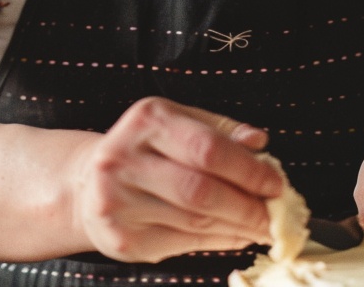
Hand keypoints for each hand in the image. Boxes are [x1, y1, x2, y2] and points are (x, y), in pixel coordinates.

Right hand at [70, 96, 283, 262]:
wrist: (88, 183)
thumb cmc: (144, 149)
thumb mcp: (177, 122)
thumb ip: (218, 130)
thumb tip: (258, 142)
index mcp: (146, 120)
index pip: (206, 148)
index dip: (247, 169)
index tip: (275, 182)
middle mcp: (125, 158)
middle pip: (200, 190)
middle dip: (247, 205)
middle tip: (274, 213)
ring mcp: (119, 201)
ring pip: (194, 221)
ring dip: (238, 227)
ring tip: (261, 226)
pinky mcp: (121, 238)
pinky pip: (183, 243)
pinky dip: (218, 242)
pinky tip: (236, 235)